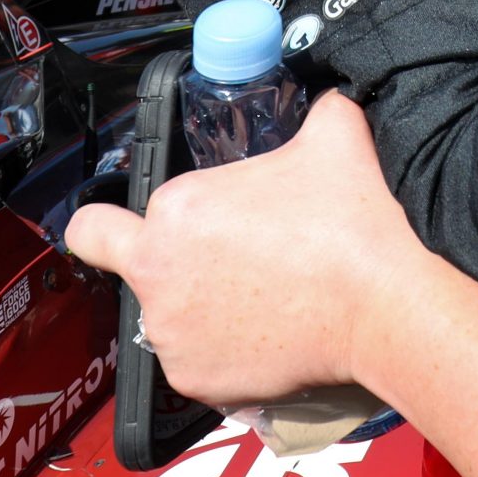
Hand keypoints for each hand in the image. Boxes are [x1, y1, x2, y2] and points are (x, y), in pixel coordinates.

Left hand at [64, 93, 427, 405]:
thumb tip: (329, 97)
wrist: (379, 307)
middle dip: (163, 265)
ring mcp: (170, 334)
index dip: (123, 222)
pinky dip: (223, 351)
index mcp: (174, 210)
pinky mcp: (193, 379)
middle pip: (134, 270)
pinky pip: (195, 361)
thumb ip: (318, 108)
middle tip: (216, 264)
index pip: (98, 223)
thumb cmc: (350, 225)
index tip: (162, 229)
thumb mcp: (336, 136)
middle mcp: (155, 276)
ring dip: (199, 308)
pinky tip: (267, 333)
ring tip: (261, 297)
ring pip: (167, 318)